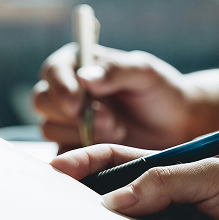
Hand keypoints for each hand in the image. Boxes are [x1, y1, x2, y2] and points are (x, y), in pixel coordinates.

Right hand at [32, 44, 204, 151]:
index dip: (61, 87)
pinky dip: (78, 155)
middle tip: (110, 121)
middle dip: (73, 114)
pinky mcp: (71, 147)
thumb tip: (84, 77)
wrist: (176, 126)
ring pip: (49, 128)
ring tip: (118, 130)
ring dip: (81, 133)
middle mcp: (67, 91)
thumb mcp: (144, 72)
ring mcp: (67, 121)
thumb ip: (115, 70)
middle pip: (42, 101)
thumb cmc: (160, 92)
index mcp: (78, 64)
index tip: (77, 104)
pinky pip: (60, 154)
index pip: (53, 71)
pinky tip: (106, 148)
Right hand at [51, 147, 218, 219]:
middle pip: (113, 195)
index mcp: (171, 168)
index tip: (58, 167)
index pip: (118, 160)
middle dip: (82, 195)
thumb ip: (163, 181)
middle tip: (54, 199)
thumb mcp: (213, 173)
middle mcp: (165, 198)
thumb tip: (114, 200)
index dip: (87, 161)